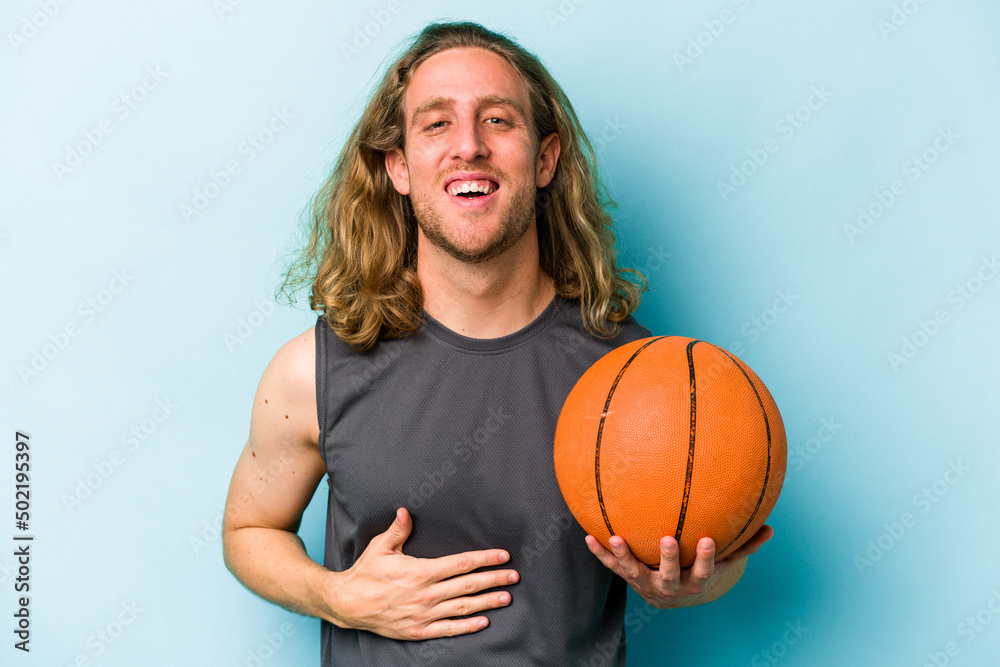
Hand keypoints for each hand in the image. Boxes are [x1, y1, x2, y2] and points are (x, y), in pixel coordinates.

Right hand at [318, 508, 518, 639]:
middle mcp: (426, 594)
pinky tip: (483, 621)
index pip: (461, 564)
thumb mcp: (380, 547)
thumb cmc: (365, 573)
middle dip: (494, 580)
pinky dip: (467, 626)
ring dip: (487, 602)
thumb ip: (398, 529)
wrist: (348, 604)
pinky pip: (448, 629)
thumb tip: (406, 511)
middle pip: (468, 585)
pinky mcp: (418, 630)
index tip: (503, 556)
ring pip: (463, 608)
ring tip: (507, 598)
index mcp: (421, 572)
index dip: (485, 559)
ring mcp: (423, 614)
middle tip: (514, 577)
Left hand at [585, 525, 772, 608]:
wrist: (671, 596)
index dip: (704, 557)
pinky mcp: (627, 577)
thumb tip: (771, 529)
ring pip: (633, 571)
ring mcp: (646, 582)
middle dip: (668, 558)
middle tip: (667, 539)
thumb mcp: (722, 562)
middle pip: (669, 575)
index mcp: (694, 580)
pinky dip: (600, 553)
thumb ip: (743, 547)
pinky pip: (611, 566)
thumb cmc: (699, 569)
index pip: (703, 570)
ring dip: (624, 556)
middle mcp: (670, 585)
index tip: (707, 539)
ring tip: (616, 538)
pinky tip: (589, 535)